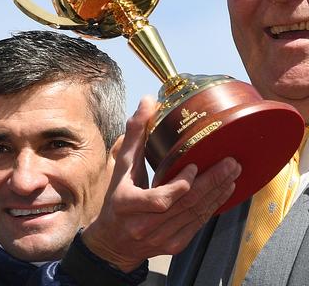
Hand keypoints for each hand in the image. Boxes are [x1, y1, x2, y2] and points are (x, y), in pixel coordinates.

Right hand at [79, 96, 240, 271]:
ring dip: (217, 192)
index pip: (160, 199)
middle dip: (211, 182)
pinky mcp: (175, 245)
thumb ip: (135, 135)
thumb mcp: (121, 167)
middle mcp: (144, 225)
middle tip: (230, 163)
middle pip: (186, 204)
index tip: (195, 166)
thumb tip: (148, 102)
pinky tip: (224, 191)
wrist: (114, 242)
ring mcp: (161, 238)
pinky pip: (198, 223)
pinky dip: (213, 206)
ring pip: (196, 214)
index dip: (181, 186)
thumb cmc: (117, 198)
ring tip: (233, 173)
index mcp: (127, 205)